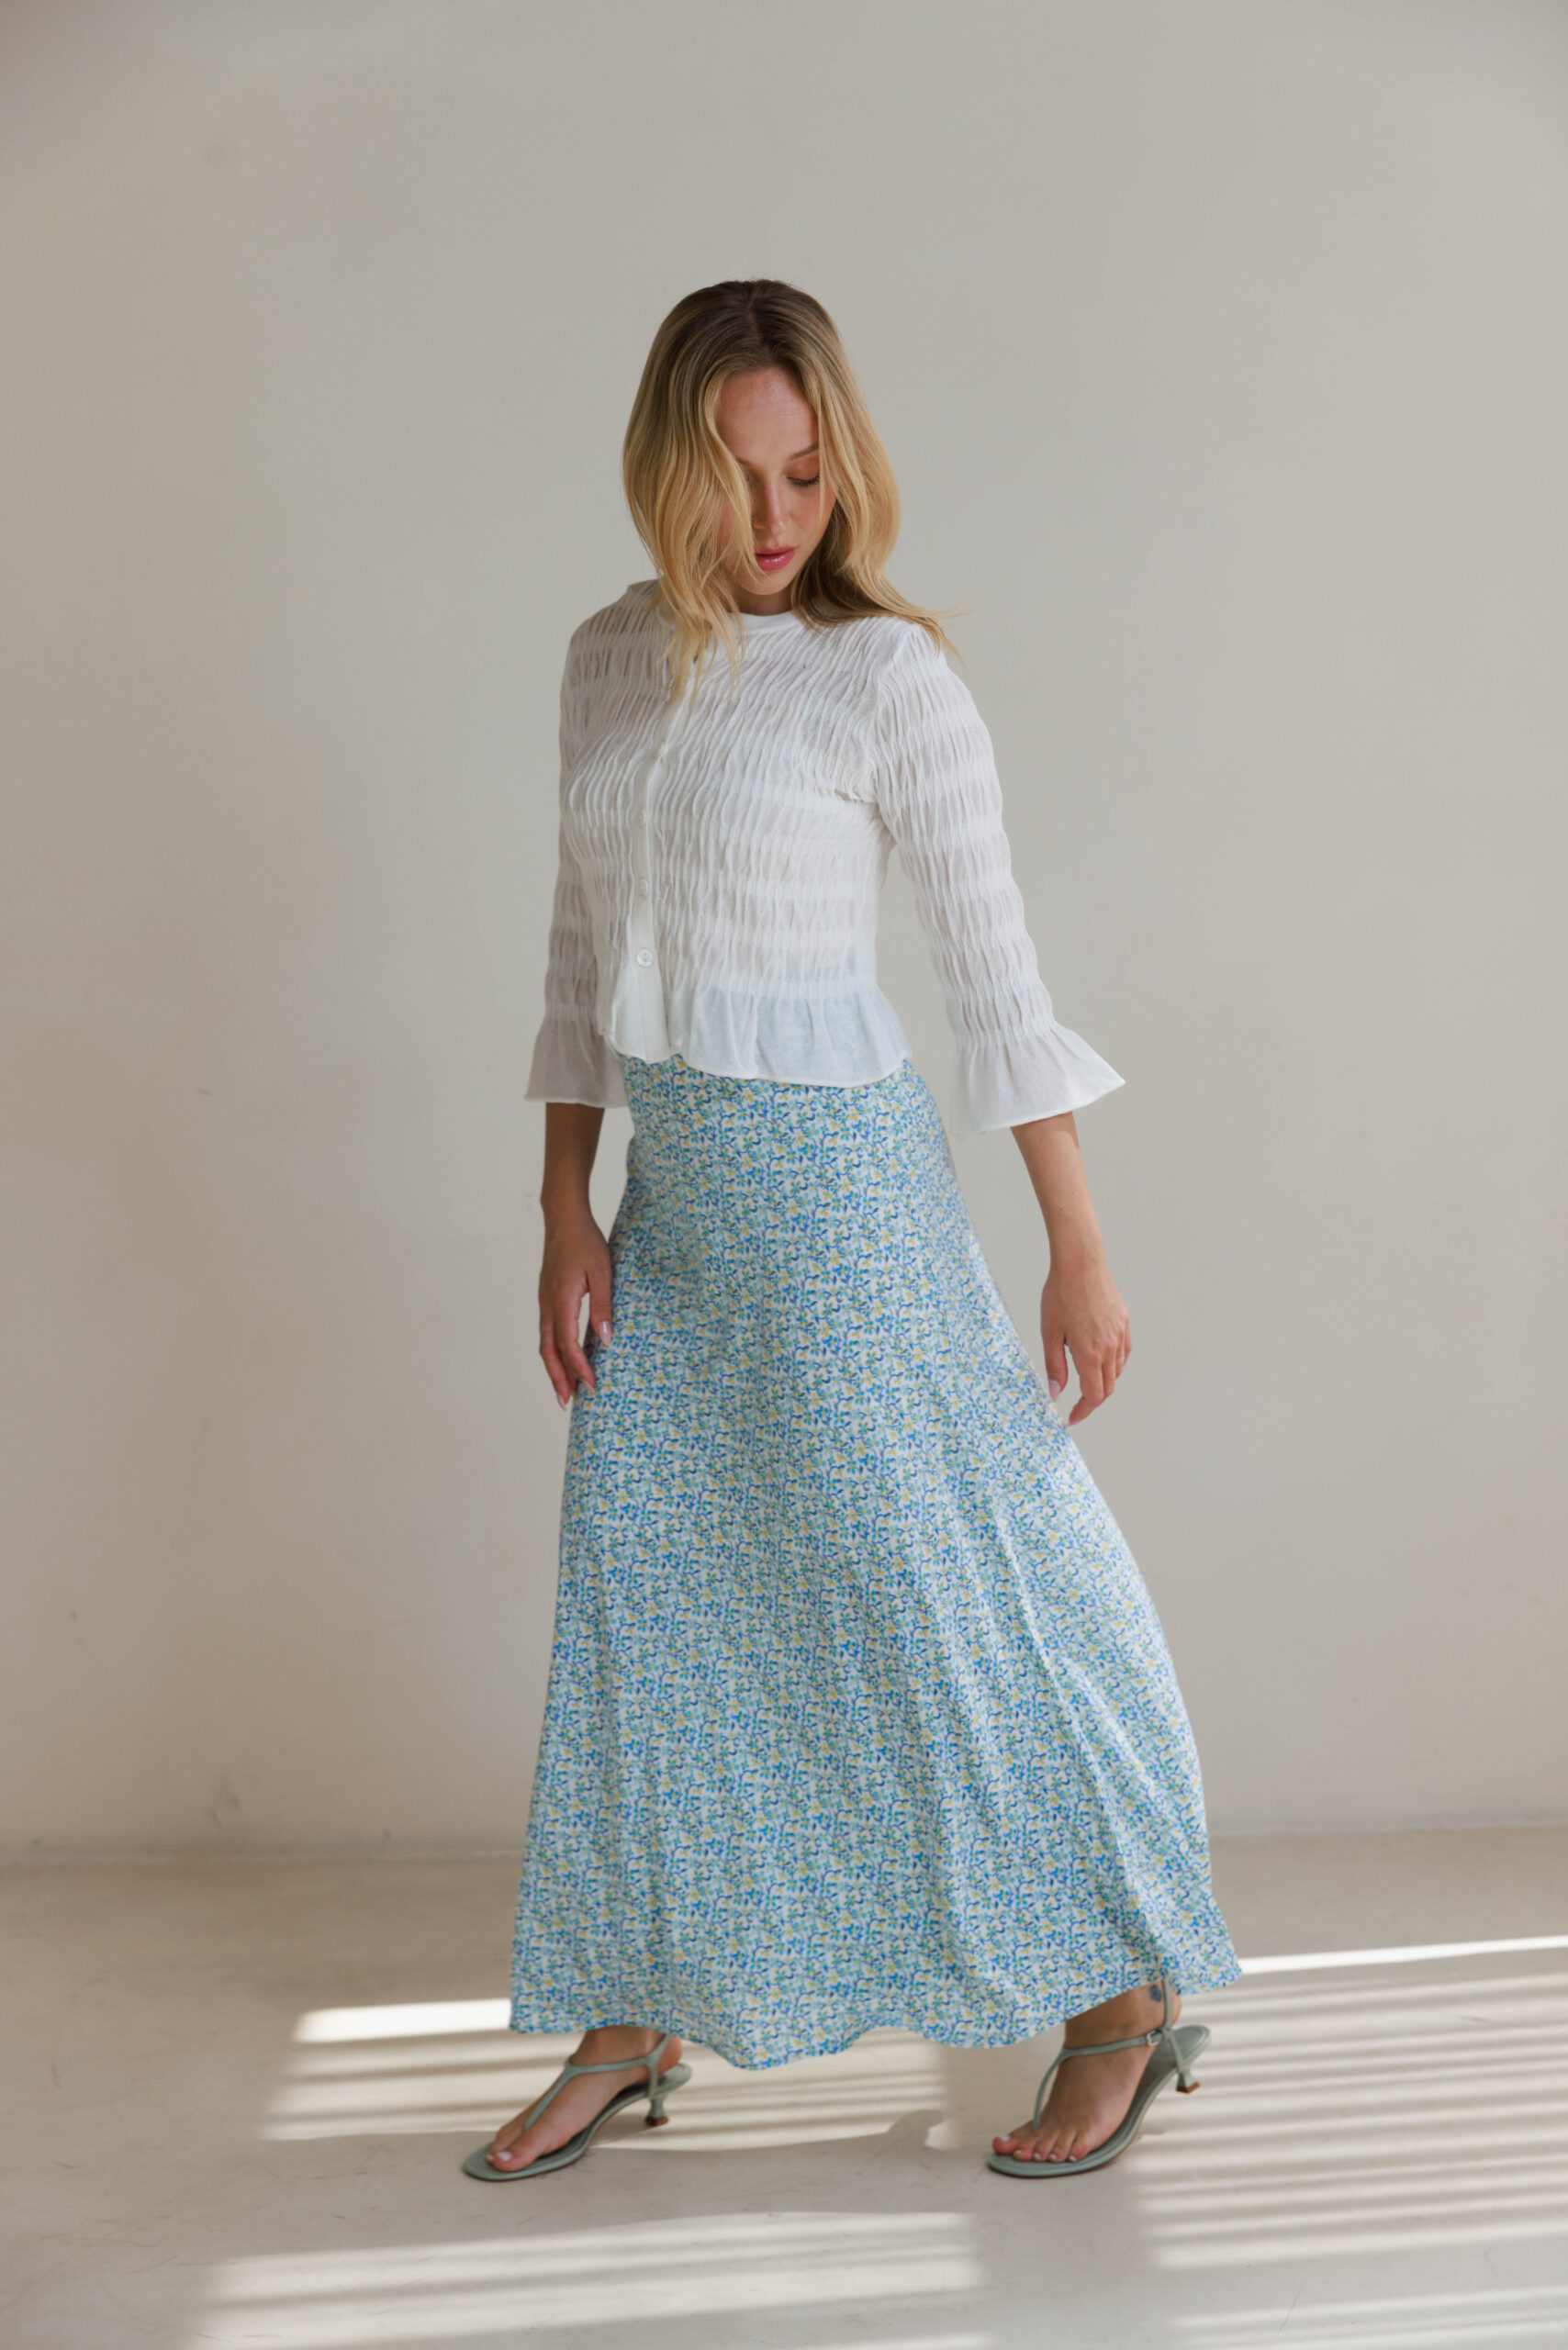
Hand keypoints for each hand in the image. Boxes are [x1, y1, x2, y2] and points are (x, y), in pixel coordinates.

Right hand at [539, 1205, 612, 1408]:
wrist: (563, 1218)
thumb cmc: (586, 1242)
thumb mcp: (602, 1272)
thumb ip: (603, 1306)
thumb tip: (606, 1339)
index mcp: (561, 1301)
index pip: (568, 1345)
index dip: (579, 1369)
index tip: (593, 1386)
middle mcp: (548, 1305)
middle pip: (548, 1351)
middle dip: (558, 1379)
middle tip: (567, 1403)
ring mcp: (544, 1301)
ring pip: (545, 1342)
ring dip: (553, 1368)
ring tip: (564, 1389)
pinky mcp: (546, 1297)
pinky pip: (547, 1331)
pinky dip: (553, 1350)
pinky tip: (563, 1357)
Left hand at [1041, 1250, 1129, 1425]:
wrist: (1081, 1263)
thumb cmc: (1060, 1295)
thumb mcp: (1049, 1332)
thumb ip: (1054, 1366)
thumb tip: (1056, 1394)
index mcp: (1090, 1353)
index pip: (1093, 1395)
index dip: (1083, 1411)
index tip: (1072, 1418)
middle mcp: (1110, 1347)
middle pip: (1108, 1388)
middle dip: (1092, 1400)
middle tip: (1076, 1404)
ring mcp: (1119, 1335)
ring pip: (1117, 1371)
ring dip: (1103, 1383)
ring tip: (1085, 1381)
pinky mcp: (1123, 1323)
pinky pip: (1123, 1353)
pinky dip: (1113, 1364)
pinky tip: (1100, 1360)